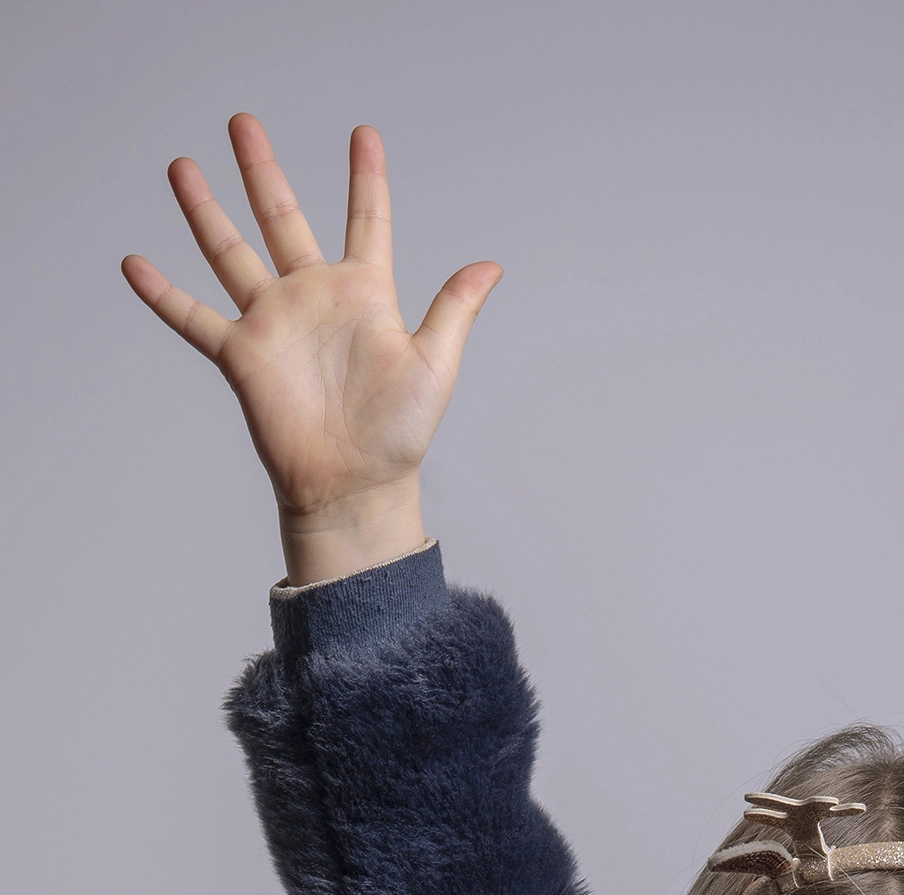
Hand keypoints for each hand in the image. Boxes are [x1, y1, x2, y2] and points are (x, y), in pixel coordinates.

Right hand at [122, 116, 500, 582]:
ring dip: (204, 211)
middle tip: (242, 122)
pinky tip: (134, 263)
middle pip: (281, 217)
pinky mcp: (242, 356)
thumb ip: (453, 310)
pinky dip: (162, 294)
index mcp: (365, 293)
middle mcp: (313, 297)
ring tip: (182, 166)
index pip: (366, 221)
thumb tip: (491, 265)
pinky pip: (192, 319)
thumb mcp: (435, 365)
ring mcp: (273, 323)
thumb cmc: (400, 434)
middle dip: (261, 170)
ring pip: (230, 252)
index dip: (366, 178)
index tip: (363, 134)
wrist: (356, 486)